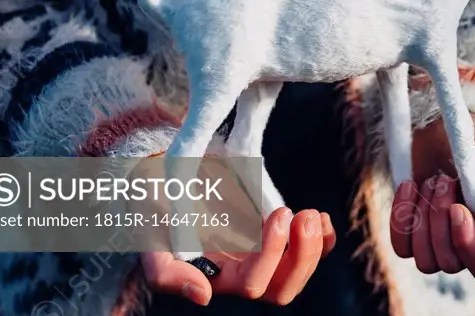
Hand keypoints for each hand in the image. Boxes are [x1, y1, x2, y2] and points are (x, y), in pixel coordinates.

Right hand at [141, 207, 336, 305]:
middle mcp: (244, 272)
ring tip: (310, 214)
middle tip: (302, 216)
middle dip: (301, 256)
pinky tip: (321, 218)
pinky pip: (312, 251)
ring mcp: (264, 255)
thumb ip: (166, 273)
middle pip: (282, 288)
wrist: (168, 178)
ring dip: (315, 246)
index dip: (271, 254)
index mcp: (217, 278)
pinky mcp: (279, 236)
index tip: (279, 213)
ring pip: (299, 272)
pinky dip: (324, 240)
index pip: (253, 284)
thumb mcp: (150, 239)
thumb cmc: (157, 208)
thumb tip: (205, 296)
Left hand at [389, 114, 474, 284]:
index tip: (459, 208)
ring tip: (433, 181)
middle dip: (441, 218)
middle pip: (450, 263)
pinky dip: (402, 216)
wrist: (446, 122)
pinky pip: (402, 247)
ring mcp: (438, 240)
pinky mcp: (412, 231)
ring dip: (424, 217)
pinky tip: (410, 185)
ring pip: (425, 261)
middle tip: (446, 179)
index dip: (469, 247)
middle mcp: (468, 244)